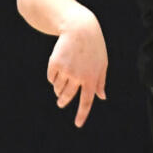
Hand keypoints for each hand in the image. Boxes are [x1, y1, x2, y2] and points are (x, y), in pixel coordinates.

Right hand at [47, 6, 107, 127]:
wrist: (79, 28)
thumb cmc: (93, 46)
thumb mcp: (102, 63)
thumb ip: (100, 81)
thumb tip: (101, 97)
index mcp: (92, 78)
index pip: (86, 101)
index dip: (82, 114)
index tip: (77, 125)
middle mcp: (78, 76)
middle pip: (67, 96)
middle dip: (63, 101)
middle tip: (60, 103)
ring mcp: (66, 70)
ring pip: (58, 88)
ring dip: (58, 88)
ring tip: (60, 83)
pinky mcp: (55, 63)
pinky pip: (51, 78)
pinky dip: (52, 77)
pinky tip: (57, 69)